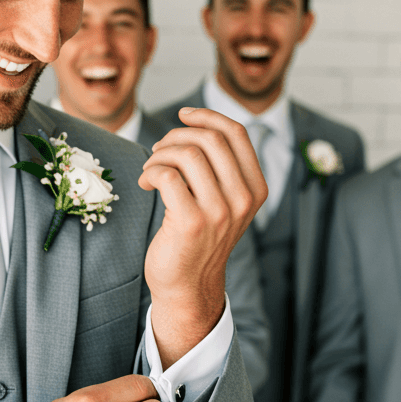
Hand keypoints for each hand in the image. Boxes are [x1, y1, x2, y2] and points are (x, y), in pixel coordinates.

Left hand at [139, 108, 266, 367]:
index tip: (183, 114)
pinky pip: (167, 175)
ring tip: (151, 170)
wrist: (187, 286)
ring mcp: (219, 212)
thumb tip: (192, 124)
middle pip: (210, 138)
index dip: (207, 115)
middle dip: (176, 136)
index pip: (236, 134)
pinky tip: (145, 184)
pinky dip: (150, 172)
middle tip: (159, 151)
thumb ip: (218, 168)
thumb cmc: (197, 239)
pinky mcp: (191, 223)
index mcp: (255, 189)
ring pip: (187, 153)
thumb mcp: (221, 201)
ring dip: (160, 155)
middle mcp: (242, 200)